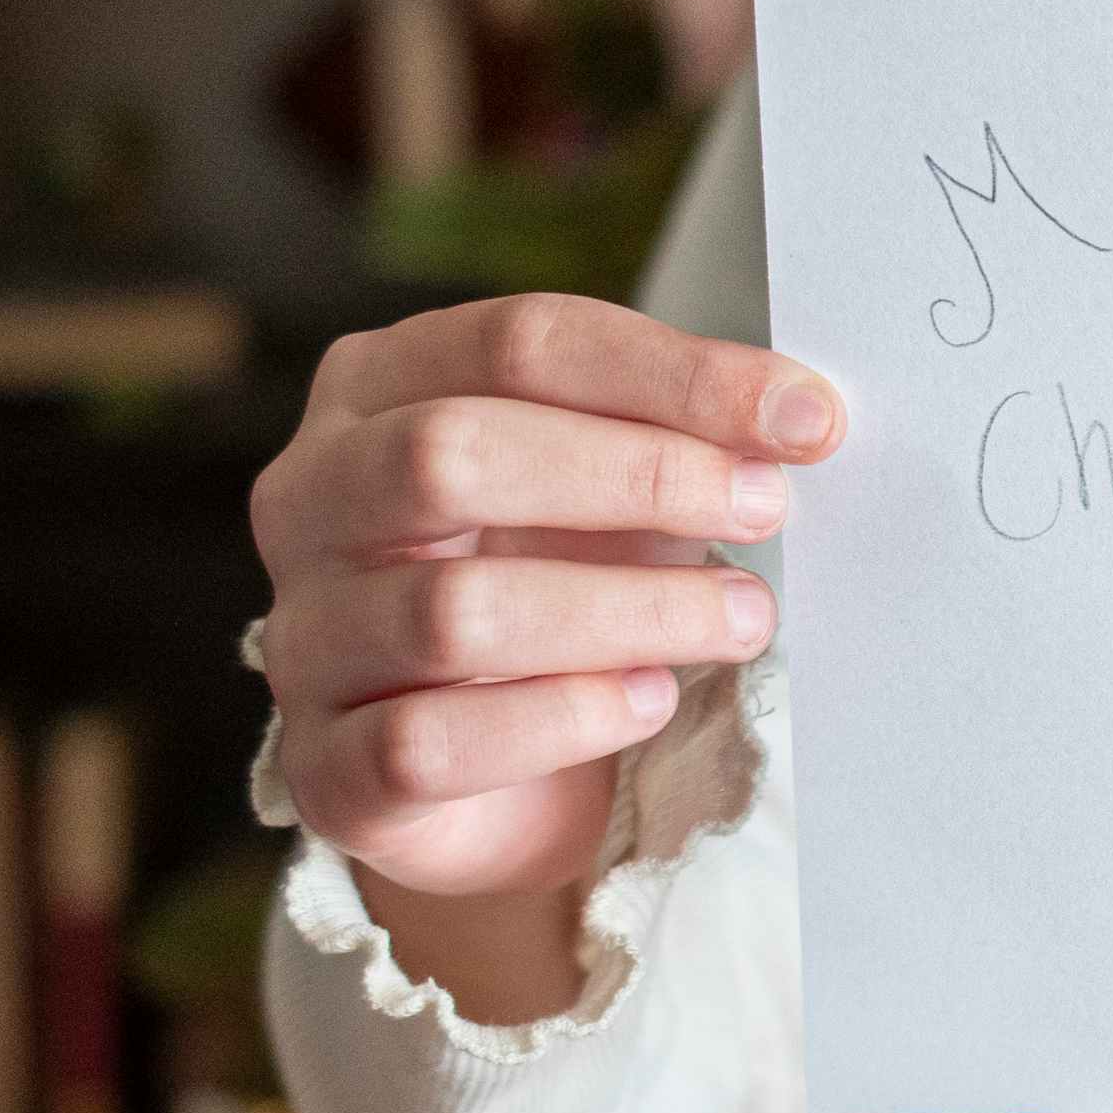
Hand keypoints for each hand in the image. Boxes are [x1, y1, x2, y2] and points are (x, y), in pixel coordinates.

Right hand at [249, 296, 845, 908]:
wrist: (494, 766)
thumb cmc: (558, 579)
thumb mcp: (618, 488)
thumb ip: (684, 438)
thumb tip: (801, 415)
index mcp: (378, 389)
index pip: (520, 343)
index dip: (674, 374)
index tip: (807, 418)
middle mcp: (311, 499)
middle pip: (451, 454)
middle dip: (635, 476)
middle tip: (766, 508)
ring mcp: (304, 637)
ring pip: (452, 609)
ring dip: (627, 610)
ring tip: (742, 618)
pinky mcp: (327, 768)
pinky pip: (431, 743)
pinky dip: (563, 718)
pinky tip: (649, 699)